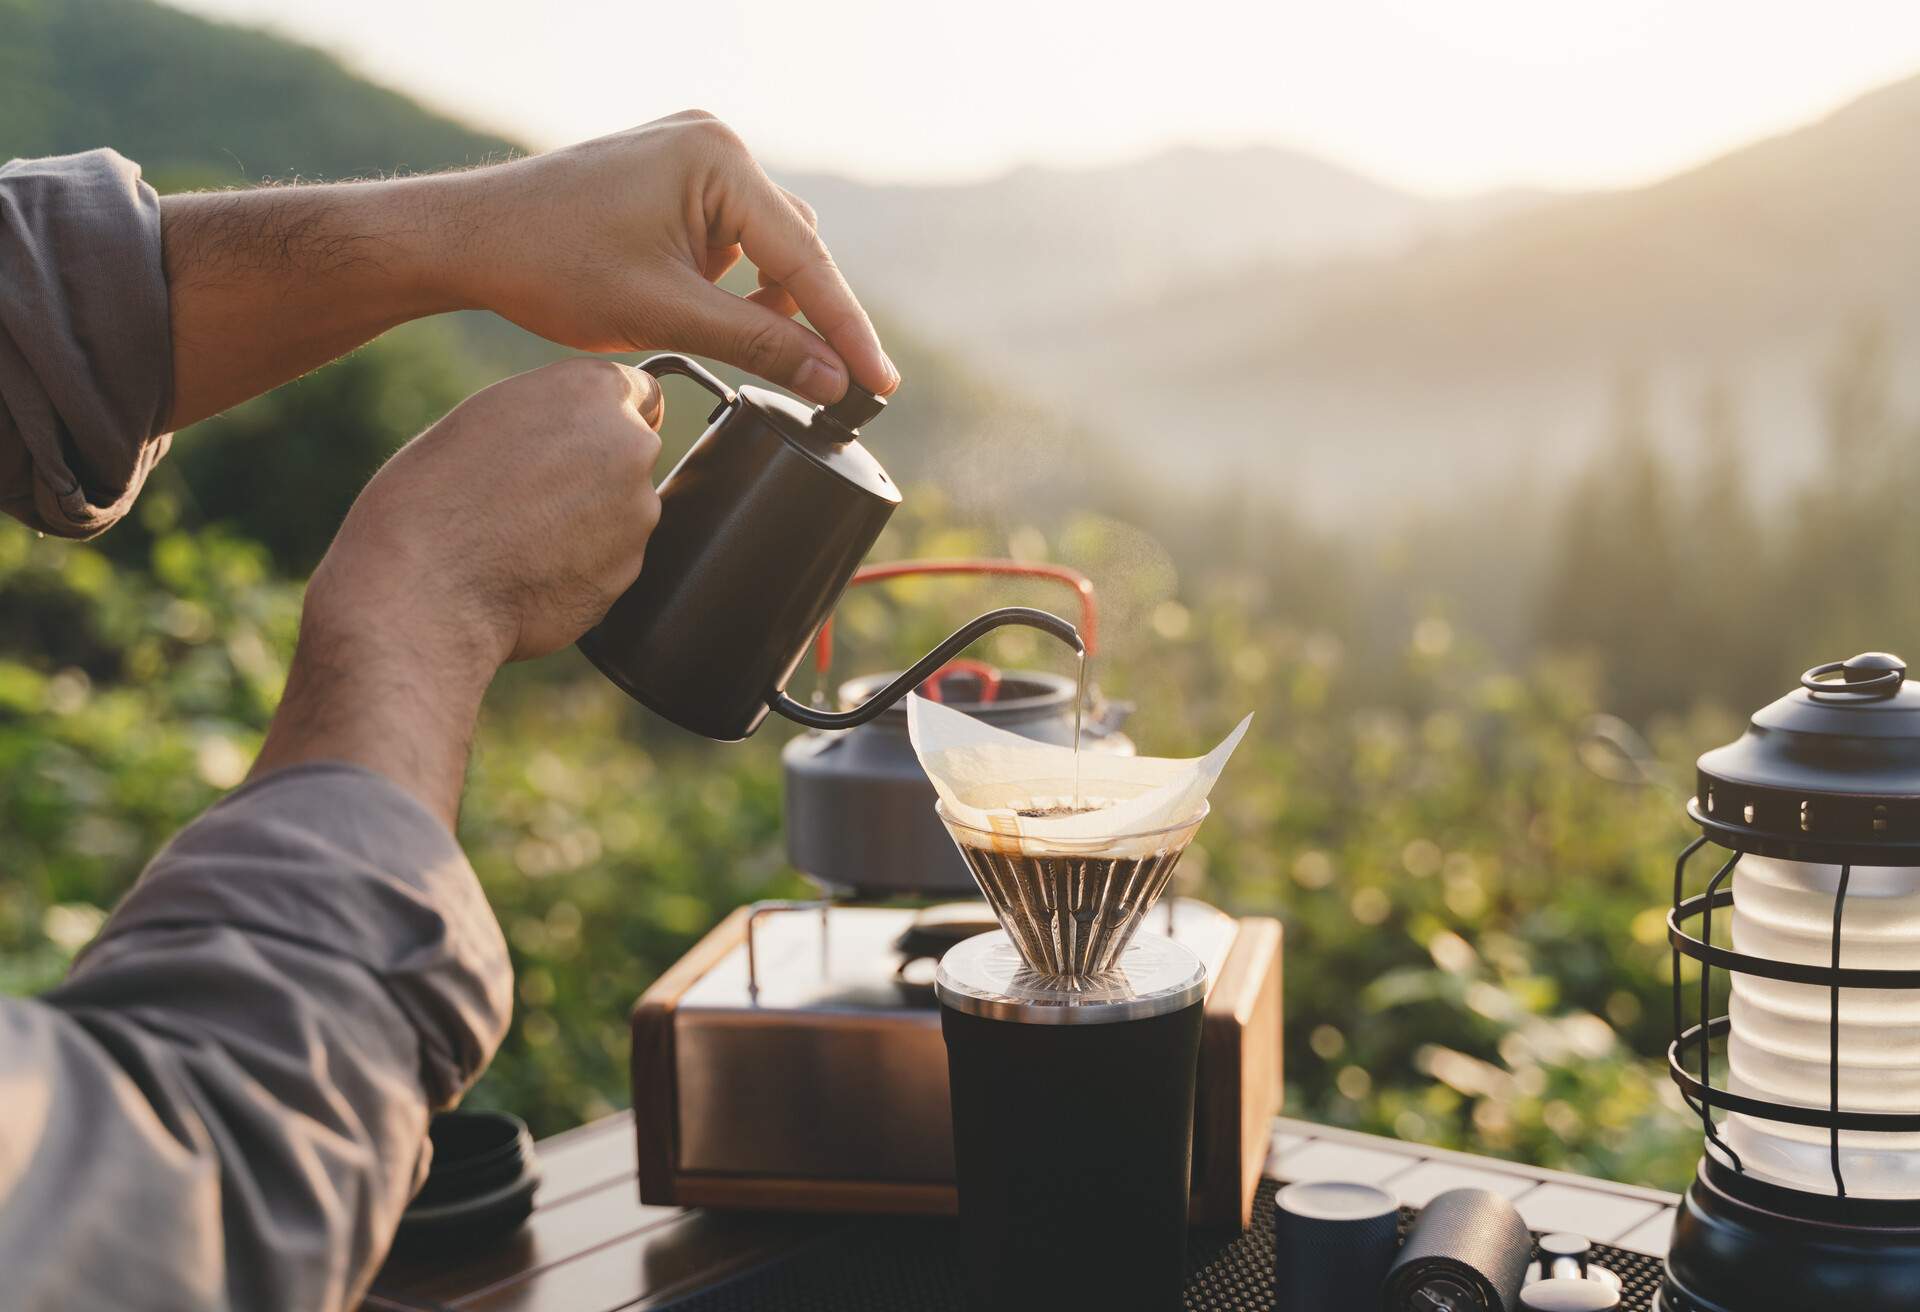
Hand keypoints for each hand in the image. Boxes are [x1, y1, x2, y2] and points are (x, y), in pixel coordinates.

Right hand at [250, 359, 664, 822]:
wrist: (409, 608)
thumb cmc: (417, 512)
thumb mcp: (472, 430)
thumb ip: (545, 420)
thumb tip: (605, 422)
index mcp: (585, 391)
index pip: (632, 389)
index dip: (593, 420)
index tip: (556, 446)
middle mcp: (628, 450)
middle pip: (636, 451)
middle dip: (596, 473)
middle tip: (525, 502)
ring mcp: (637, 520)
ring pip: (629, 511)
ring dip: (591, 524)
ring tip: (513, 543)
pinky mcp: (628, 577)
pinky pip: (616, 563)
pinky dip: (584, 569)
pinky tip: (526, 577)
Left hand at [429, 111, 897, 405]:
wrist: (470, 240)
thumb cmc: (550, 265)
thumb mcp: (666, 313)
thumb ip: (759, 344)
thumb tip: (833, 378)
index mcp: (719, 160)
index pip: (805, 259)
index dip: (846, 330)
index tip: (880, 384)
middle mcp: (716, 144)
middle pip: (795, 248)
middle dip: (808, 317)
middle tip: (832, 389)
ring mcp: (694, 157)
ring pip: (766, 247)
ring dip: (767, 303)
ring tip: (755, 355)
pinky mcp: (675, 180)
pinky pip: (732, 238)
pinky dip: (735, 285)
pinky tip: (717, 318)